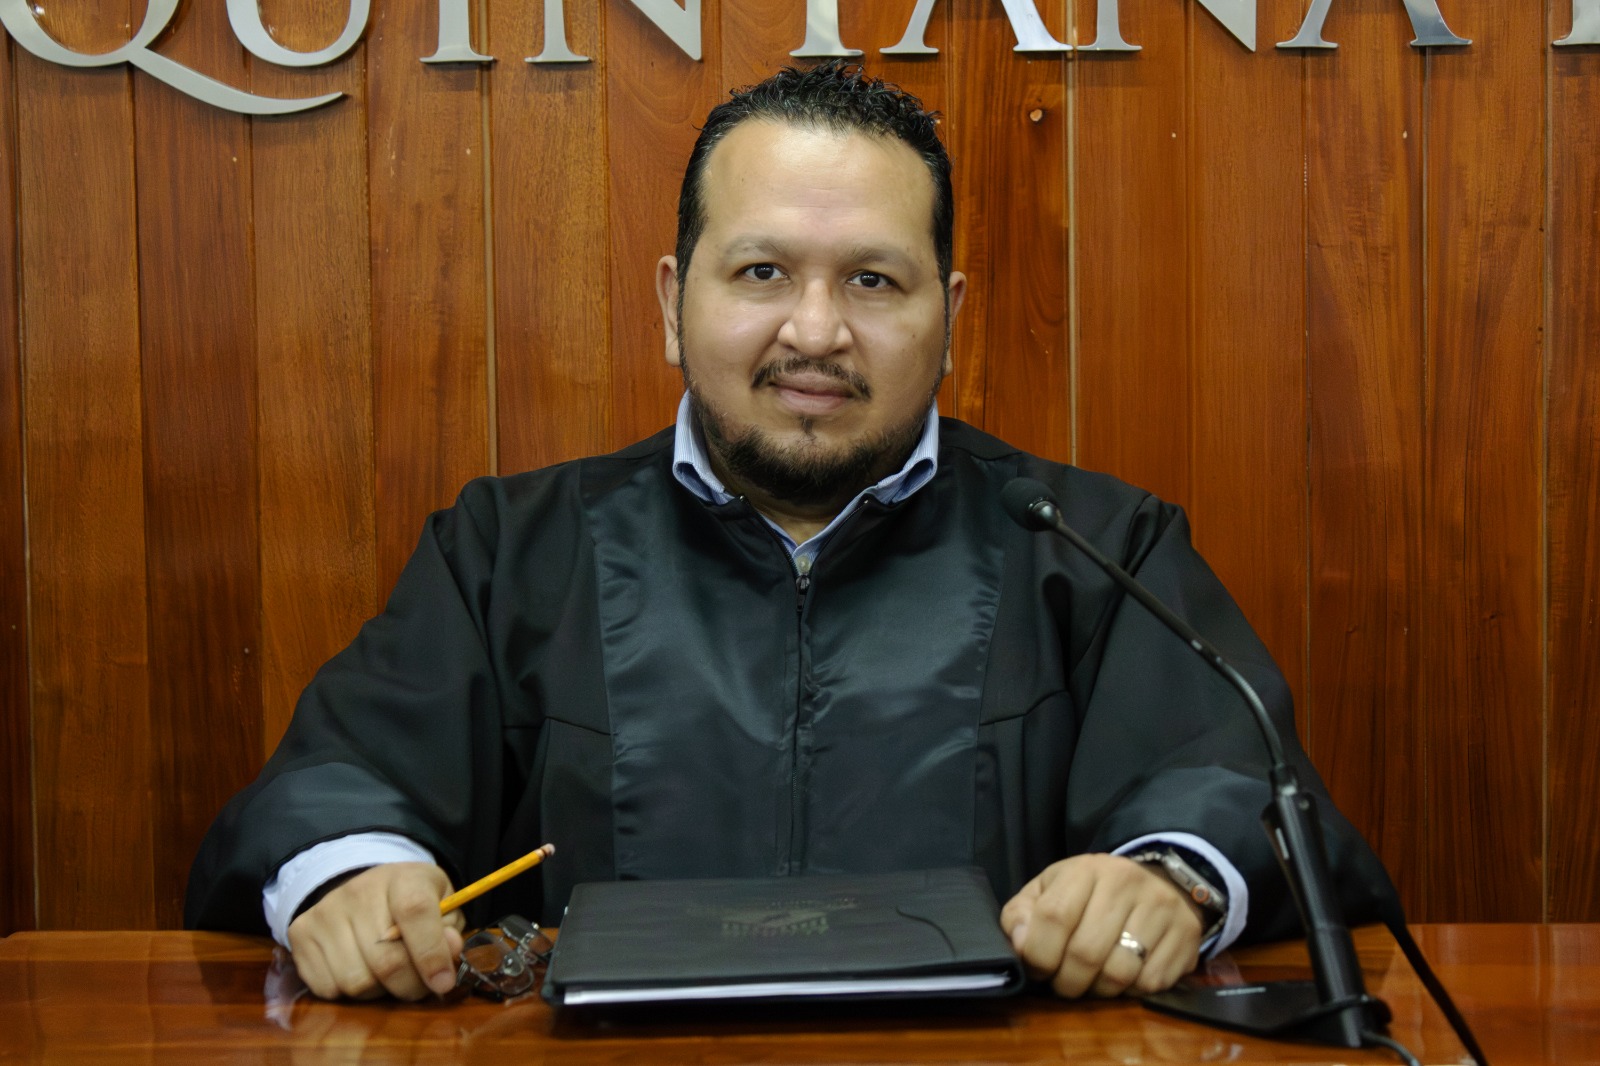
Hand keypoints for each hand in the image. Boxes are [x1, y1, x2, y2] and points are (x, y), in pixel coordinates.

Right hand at [286, 863, 465, 1000]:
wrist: (366, 888)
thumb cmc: (411, 901)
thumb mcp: (443, 906)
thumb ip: (450, 930)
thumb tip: (450, 952)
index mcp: (402, 878)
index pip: (416, 912)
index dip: (431, 953)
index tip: (443, 982)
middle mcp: (358, 891)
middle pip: (385, 959)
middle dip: (409, 985)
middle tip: (419, 984)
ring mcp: (325, 911)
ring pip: (356, 982)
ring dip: (378, 991)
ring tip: (387, 973)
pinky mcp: (301, 933)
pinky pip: (327, 988)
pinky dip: (349, 993)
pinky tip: (360, 970)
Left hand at [1000, 853, 1204, 997]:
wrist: (1158, 881)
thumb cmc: (1092, 894)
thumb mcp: (1050, 891)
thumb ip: (1022, 915)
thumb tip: (1020, 944)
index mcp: (1085, 869)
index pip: (1054, 917)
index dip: (1039, 954)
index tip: (1038, 968)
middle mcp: (1126, 882)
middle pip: (1086, 953)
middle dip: (1067, 982)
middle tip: (1064, 984)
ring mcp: (1160, 908)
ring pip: (1120, 974)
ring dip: (1099, 991)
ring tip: (1093, 983)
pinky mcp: (1186, 936)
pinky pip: (1151, 984)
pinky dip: (1131, 993)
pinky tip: (1124, 978)